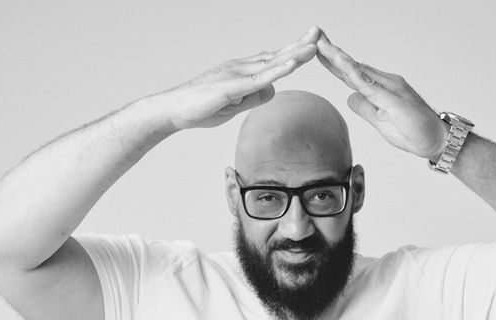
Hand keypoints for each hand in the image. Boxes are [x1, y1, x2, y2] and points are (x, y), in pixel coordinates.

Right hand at [161, 26, 320, 130]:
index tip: (313, 44)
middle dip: (299, 45)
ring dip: (294, 54)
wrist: (175, 110)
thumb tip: (273, 90)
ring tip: (314, 46)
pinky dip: (277, 71)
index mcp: (244, 72)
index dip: (294, 52)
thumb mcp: (236, 105)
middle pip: (277, 55)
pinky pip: (259, 79)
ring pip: (271, 63)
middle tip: (320, 33)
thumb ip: (254, 97)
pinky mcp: (231, 87)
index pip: (274, 59)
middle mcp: (242, 67)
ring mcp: (237, 75)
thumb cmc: (202, 108)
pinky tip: (291, 65)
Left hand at [316, 31, 447, 159]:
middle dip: (331, 51)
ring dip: (338, 57)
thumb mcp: (381, 123)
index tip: (316, 50)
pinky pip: (370, 84)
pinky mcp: (393, 99)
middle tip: (313, 35)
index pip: (350, 73)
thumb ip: (366, 108)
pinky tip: (342, 65)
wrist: (435, 141)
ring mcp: (389, 88)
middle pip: (352, 65)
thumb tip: (350, 98)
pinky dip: (354, 73)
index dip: (333, 62)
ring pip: (358, 70)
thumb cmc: (412, 132)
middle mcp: (384, 82)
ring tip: (321, 45)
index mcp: (378, 89)